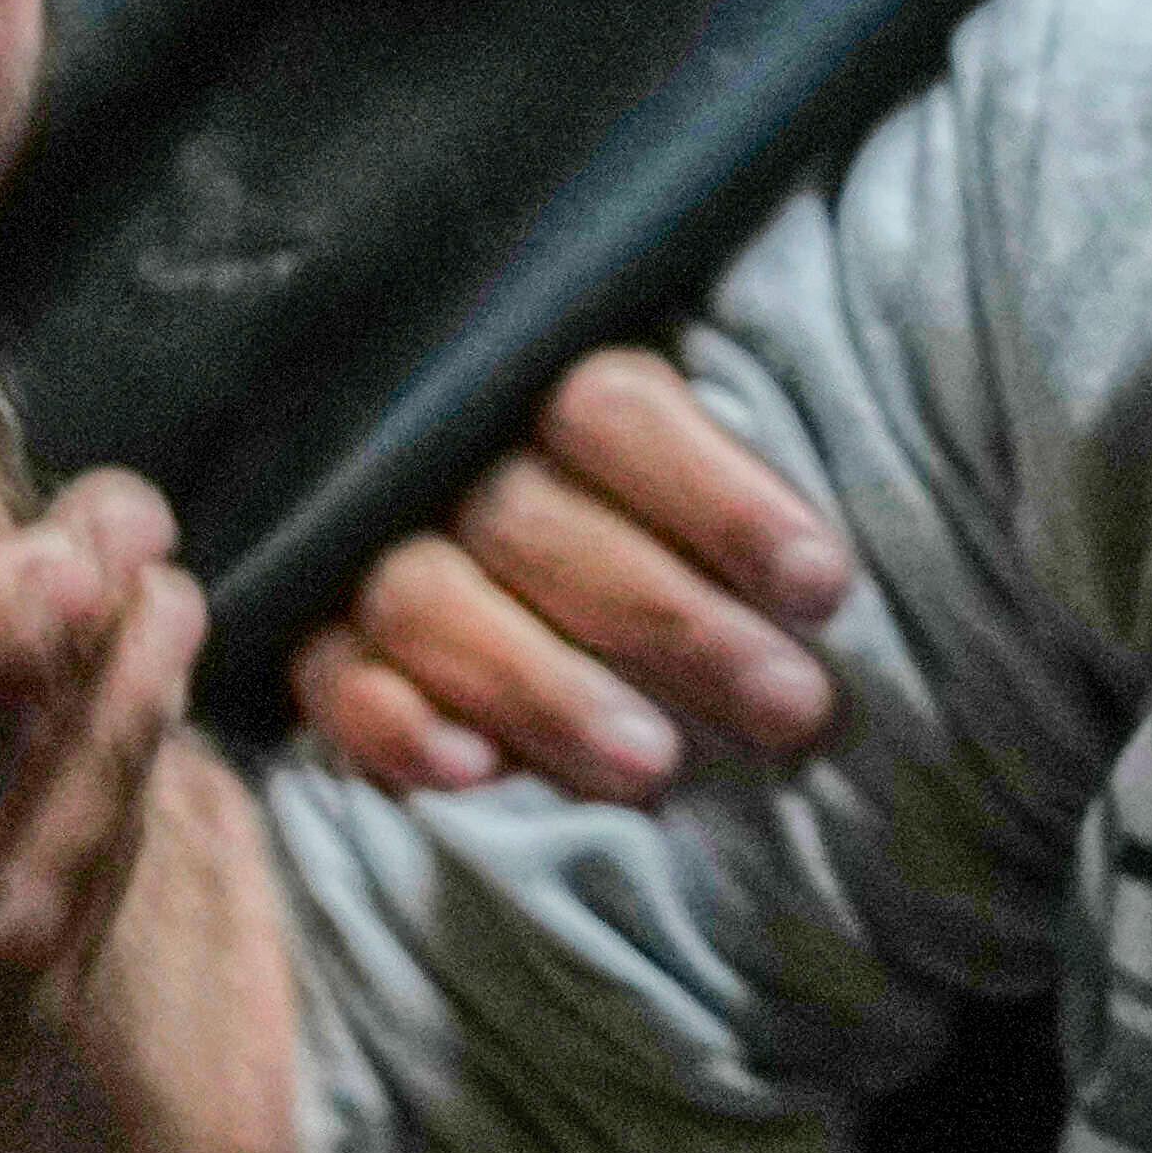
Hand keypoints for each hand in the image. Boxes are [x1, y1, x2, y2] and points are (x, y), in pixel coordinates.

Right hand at [285, 348, 849, 804]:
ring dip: (543, 686)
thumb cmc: (643, 511)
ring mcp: (362, 547)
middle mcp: (443, 454)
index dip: (720, 497)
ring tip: (654, 766)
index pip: (617, 412)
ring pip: (430, 600)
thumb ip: (743, 475)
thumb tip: (843, 564)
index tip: (824, 589)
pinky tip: (471, 776)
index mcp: (540, 376)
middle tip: (789, 706)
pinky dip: (391, 725)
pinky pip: (327, 677)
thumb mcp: (692, 453)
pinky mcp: (308, 638)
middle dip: (670, 620)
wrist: (453, 526)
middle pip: (536, 518)